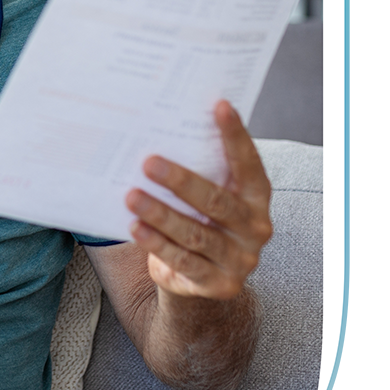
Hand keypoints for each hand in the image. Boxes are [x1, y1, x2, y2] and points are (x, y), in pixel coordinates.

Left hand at [124, 101, 271, 299]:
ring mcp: (240, 259)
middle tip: (148, 162)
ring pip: (196, 233)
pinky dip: (157, 243)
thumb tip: (160, 131)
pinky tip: (136, 226)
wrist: (201, 280)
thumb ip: (200, 173)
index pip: (248, 163)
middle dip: (181, 181)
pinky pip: (183, 261)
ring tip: (132, 196)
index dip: (235, 135)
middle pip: (216, 201)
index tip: (218, 106)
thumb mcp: (206, 199)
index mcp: (257, 198)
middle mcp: (255, 227)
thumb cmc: (200, 222)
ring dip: (161, 213)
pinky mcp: (218, 284)